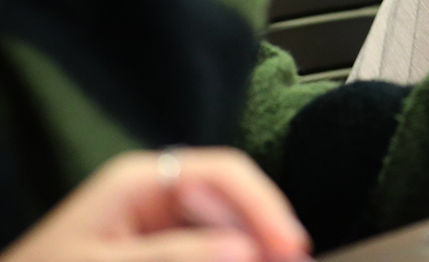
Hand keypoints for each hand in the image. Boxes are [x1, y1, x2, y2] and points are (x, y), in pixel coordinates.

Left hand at [0, 149, 308, 261]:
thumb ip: (174, 257)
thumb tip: (246, 249)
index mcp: (139, 182)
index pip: (223, 174)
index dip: (264, 207)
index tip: (290, 248)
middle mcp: (154, 197)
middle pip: (231, 204)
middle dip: (263, 234)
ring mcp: (156, 228)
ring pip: (223, 232)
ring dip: (247, 249)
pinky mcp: (154, 253)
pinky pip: (204, 250)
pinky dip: (225, 257)